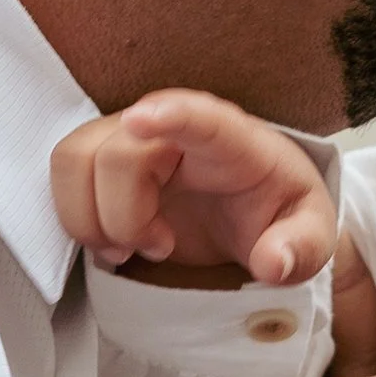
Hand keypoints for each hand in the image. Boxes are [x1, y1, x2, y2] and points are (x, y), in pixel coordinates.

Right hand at [52, 90, 334, 286]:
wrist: (256, 214)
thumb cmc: (279, 213)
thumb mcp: (311, 235)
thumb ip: (302, 248)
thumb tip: (273, 262)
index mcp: (233, 141)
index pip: (199, 116)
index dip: (169, 114)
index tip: (140, 120)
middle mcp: (173, 131)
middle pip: (116, 153)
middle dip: (125, 215)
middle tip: (160, 248)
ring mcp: (131, 141)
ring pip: (74, 160)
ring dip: (91, 217)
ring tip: (130, 249)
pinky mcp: (103, 163)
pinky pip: (64, 177)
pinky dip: (77, 219)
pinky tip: (113, 246)